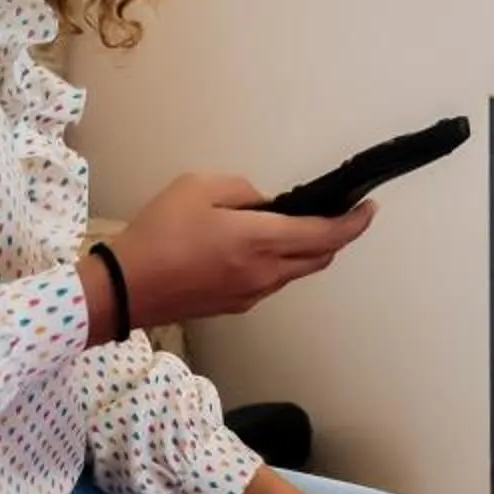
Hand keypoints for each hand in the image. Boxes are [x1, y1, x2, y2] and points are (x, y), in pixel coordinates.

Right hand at [103, 173, 376, 326]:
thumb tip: (262, 205)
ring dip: (308, 251)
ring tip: (298, 226)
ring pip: (296, 272)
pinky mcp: (234, 305)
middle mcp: (265, 273)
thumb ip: (243, 191)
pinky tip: (260, 248)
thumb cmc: (158, 234)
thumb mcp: (199, 188)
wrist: (124, 289)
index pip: (326, 235)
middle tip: (340, 213)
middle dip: (337, 236)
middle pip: (319, 258)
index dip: (354, 223)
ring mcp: (251, 294)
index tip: (369, 208)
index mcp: (261, 241)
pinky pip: (271, 282)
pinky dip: (281, 263)